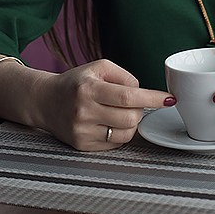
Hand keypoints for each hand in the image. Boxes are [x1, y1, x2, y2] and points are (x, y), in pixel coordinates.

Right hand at [36, 58, 174, 150]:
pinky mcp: (82, 146)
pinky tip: (109, 122)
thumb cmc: (76, 82)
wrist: (45, 101)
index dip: (152, 99)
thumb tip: (142, 92)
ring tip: (121, 112)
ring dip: (131, 123)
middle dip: (140, 110)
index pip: (128, 97)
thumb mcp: (98, 67)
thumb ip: (123, 76)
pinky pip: (114, 144)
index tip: (169, 99)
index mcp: (88, 89)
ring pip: (125, 134)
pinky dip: (119, 133)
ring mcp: (82, 132)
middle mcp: (84, 112)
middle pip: (130, 118)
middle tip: (134, 103)